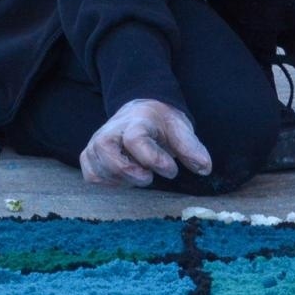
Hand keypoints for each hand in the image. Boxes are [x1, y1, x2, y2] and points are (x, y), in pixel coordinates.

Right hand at [80, 98, 211, 186]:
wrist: (141, 111)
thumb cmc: (161, 123)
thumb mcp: (180, 128)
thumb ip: (191, 147)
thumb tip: (204, 168)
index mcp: (136, 120)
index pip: (135, 139)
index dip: (153, 159)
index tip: (171, 170)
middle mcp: (112, 129)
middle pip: (106, 150)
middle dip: (130, 171)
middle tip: (149, 177)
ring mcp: (97, 142)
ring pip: (98, 167)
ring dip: (121, 179)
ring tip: (139, 174)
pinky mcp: (90, 155)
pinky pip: (91, 175)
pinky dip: (107, 182)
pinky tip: (124, 178)